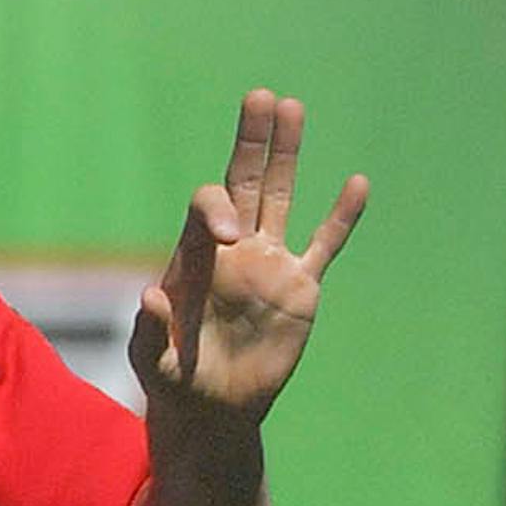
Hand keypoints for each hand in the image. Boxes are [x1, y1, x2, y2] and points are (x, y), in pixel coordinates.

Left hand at [129, 90, 366, 428]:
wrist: (212, 408)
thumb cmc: (173, 381)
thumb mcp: (151, 362)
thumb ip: (148, 332)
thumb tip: (149, 296)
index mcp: (195, 254)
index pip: (208, 207)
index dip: (217, 210)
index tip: (230, 238)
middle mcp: (232, 249)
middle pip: (243, 181)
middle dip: (252, 141)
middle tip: (261, 96)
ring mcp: (268, 264)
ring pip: (281, 198)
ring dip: (287, 156)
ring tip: (292, 108)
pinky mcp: (299, 289)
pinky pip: (324, 246)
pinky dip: (341, 217)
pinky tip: (357, 183)